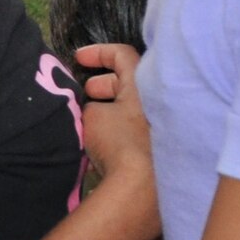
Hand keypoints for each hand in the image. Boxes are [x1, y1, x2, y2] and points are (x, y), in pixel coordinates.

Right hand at [75, 43, 152, 183]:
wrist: (142, 186)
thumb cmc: (119, 142)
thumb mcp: (93, 118)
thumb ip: (91, 107)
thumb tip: (95, 111)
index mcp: (144, 84)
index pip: (123, 55)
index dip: (98, 53)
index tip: (78, 59)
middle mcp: (158, 100)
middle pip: (129, 82)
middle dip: (103, 84)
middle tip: (85, 92)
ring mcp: (160, 125)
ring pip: (132, 107)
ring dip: (109, 108)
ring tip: (87, 118)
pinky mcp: (157, 148)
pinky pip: (135, 129)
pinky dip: (117, 129)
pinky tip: (98, 142)